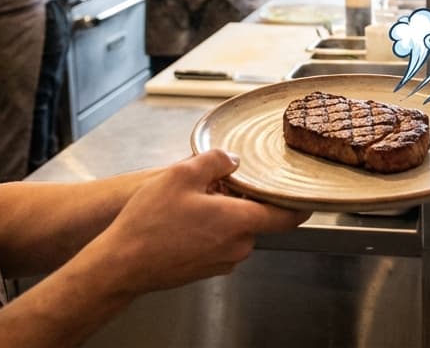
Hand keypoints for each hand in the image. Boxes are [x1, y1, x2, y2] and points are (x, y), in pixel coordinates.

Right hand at [93, 150, 309, 294]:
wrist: (122, 264)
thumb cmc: (150, 224)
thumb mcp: (182, 175)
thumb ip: (215, 160)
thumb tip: (232, 160)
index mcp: (240, 222)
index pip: (288, 216)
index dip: (301, 203)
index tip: (307, 193)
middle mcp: (237, 246)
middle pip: (256, 218)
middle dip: (243, 199)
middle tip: (218, 183)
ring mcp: (222, 262)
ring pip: (234, 230)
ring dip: (223, 214)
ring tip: (192, 202)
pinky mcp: (205, 269)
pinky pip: (218, 242)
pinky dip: (209, 229)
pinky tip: (183, 220)